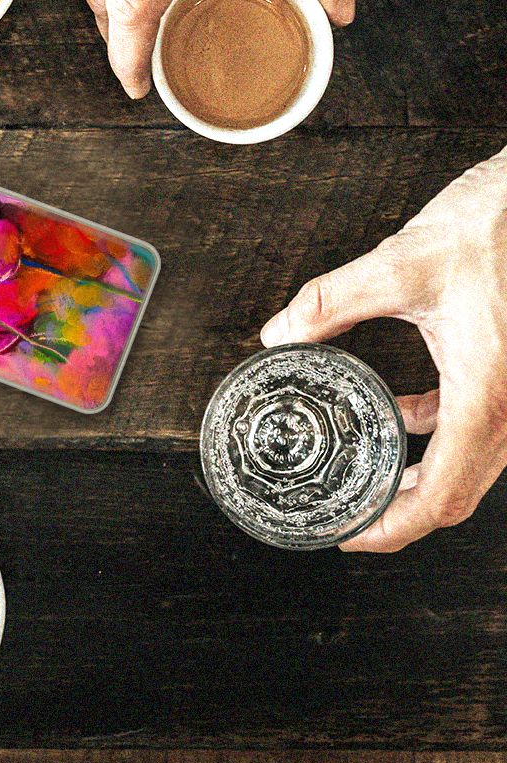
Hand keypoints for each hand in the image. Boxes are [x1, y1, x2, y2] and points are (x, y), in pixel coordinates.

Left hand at [261, 150, 506, 551]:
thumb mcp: (399, 265)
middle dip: (401, 513)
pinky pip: (474, 421)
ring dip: (418, 475)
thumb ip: (329, 303)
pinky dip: (433, 429)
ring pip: (470, 461)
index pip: (443, 495)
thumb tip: (278, 334)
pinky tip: (399, 412)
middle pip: (459, 493)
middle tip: (349, 516)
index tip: (350, 537)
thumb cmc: (495, 226)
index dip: (394, 528)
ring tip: (367, 473)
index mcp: (489, 393)